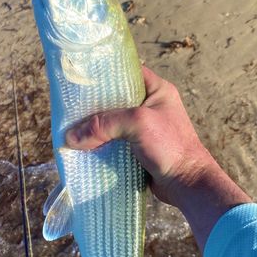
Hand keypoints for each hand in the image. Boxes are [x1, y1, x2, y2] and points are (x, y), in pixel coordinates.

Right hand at [66, 67, 207, 205]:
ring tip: (70, 128)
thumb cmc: (170, 146)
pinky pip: (113, 141)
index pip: (126, 72)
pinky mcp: (136, 148)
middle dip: (92, 106)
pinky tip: (82, 146)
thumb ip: (104, 124)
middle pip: (113, 99)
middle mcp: (149, 105)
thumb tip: (70, 137)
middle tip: (69, 107)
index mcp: (156, 89)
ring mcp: (143, 128)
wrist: (187, 184)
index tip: (81, 79)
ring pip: (111, 122)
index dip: (104, 74)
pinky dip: (99, 144)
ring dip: (94, 128)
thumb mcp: (138, 124)